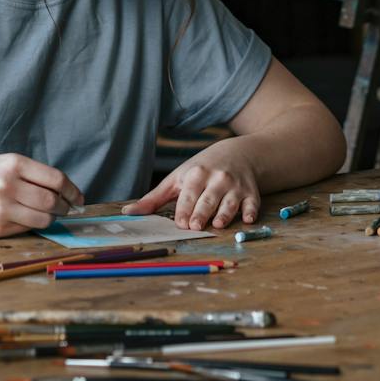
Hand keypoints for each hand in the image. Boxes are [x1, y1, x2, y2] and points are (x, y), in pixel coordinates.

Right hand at [0, 154, 83, 237]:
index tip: (78, 198)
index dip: (72, 190)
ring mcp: (2, 208)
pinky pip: (26, 229)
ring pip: (43, 218)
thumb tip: (63, 192)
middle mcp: (9, 185)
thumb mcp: (2, 164)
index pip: (56, 179)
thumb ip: (30, 175)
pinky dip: (32, 226)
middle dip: (64, 207)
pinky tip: (26, 220)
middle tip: (66, 209)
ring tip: (48, 215)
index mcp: (13, 164)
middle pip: (52, 201)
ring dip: (51, 218)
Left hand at [122, 140, 260, 229]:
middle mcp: (216, 179)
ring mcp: (235, 186)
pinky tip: (248, 219)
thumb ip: (154, 198)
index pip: (188, 195)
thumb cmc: (202, 170)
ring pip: (230, 202)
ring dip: (225, 213)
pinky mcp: (251, 193)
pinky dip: (251, 212)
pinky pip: (252, 204)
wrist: (238, 154)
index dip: (185, 209)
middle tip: (195, 226)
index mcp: (195, 175)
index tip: (181, 223)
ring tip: (218, 224)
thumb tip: (127, 213)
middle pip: (208, 199)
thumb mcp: (177, 179)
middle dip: (202, 212)